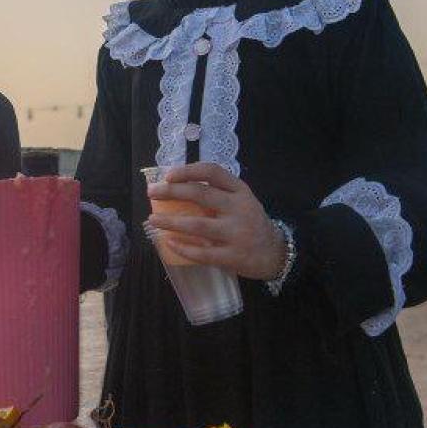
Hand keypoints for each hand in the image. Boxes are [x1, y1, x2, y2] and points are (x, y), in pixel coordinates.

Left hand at [146, 162, 286, 280]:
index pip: (213, 172)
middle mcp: (240, 208)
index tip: (168, 175)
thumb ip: (217, 195)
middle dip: (171, 192)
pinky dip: (183, 247)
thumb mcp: (240, 202)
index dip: (189, 171)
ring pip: (197, 225)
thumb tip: (174, 189)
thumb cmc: (249, 223)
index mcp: (240, 191)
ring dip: (171, 221)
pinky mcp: (233, 256)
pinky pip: (202, 253)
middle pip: (201, 195)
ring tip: (153, 220)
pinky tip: (168, 242)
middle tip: (151, 192)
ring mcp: (237, 233)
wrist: (275, 253)